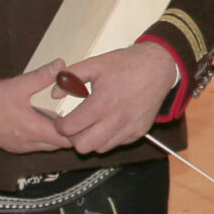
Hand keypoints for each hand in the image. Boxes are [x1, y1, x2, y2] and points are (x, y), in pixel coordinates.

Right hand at [0, 62, 75, 153]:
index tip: (88, 118)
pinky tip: (45, 122)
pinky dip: (44, 137)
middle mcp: (29, 144)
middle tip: (82, 118)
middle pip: (59, 145)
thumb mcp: (18, 84)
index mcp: (34, 130)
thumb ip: (42, 76)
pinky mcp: (12, 147)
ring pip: (47, 146)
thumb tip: (61, 64)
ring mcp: (20, 148)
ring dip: (56, 136)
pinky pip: (35, 146)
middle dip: (70, 134)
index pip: (66, 139)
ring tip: (66, 119)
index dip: (79, 131)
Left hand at [53, 42, 181, 155]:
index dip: (60, 125)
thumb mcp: (95, 63)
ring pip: (99, 149)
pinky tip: (109, 122)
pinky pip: (116, 144)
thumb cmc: (125, 64)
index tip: (61, 120)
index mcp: (102, 103)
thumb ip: (70, 77)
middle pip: (82, 147)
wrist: (158, 67)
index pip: (70, 129)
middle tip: (75, 125)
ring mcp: (129, 129)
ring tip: (92, 123)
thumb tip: (54, 93)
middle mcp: (116, 121)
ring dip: (91, 139)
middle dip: (74, 137)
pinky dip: (108, 138)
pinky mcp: (138, 133)